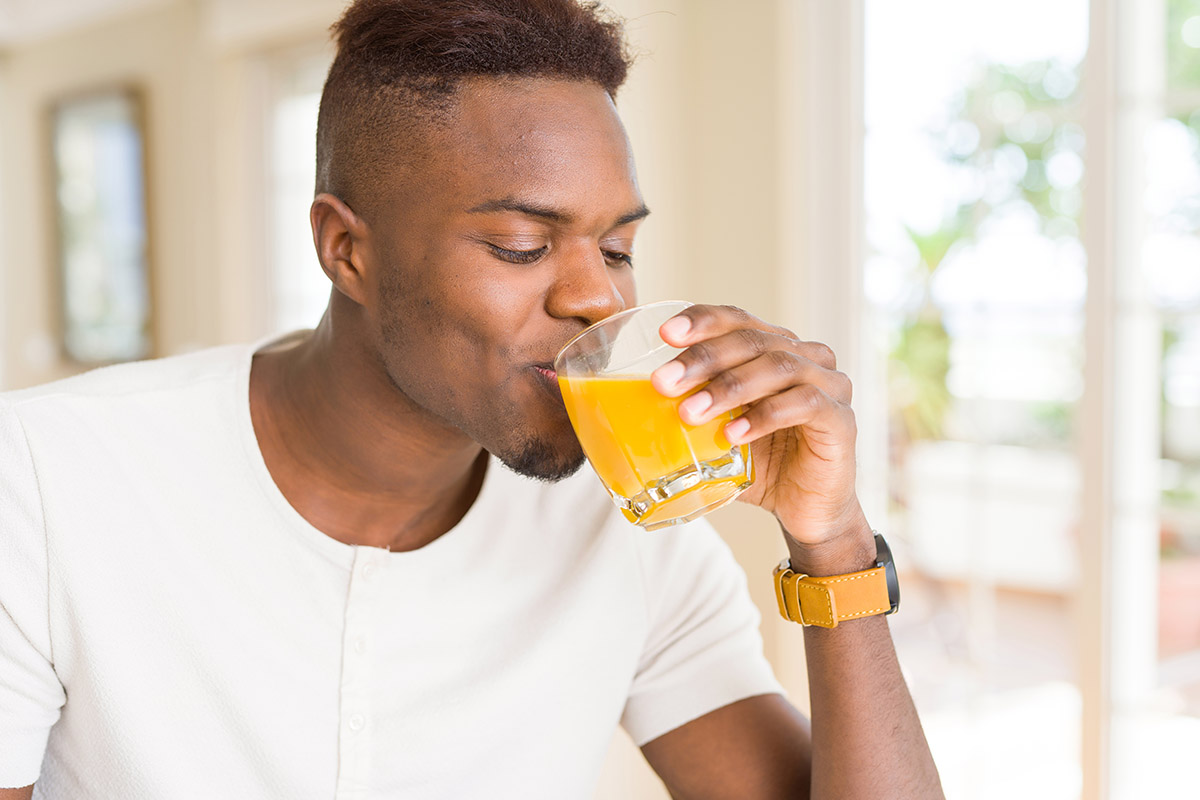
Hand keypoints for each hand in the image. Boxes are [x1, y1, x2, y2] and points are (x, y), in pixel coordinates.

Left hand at [651, 304, 873, 571]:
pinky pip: (803, 406)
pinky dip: (763, 417)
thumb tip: (616, 411)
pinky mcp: (842, 420)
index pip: (736, 320)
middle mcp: (805, 357)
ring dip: (728, 388)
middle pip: (751, 340)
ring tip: (690, 413)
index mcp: (774, 348)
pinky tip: (732, 435)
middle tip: (663, 382)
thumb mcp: (716, 433)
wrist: (807, 512)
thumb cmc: (759, 465)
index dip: (702, 321)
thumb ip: (685, 413)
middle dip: (703, 358)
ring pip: (777, 367)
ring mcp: (829, 385)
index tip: (664, 333)